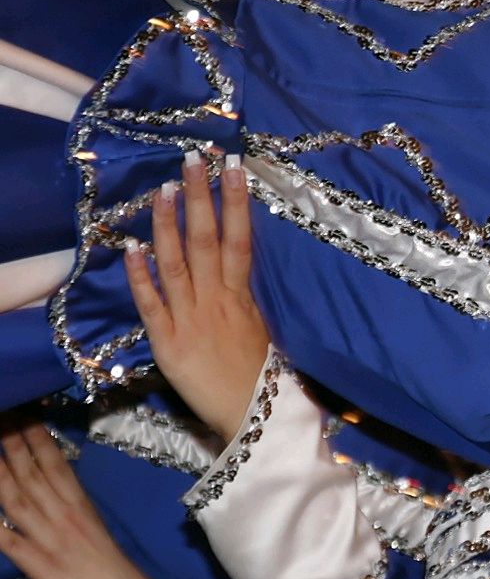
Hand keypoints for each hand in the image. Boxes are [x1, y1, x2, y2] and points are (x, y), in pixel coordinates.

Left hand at [0, 424, 165, 578]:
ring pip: (17, 498)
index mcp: (81, 506)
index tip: (23, 413)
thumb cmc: (114, 573)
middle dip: (12, 443)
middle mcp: (65, 515)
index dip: (37, 437)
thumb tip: (52, 493)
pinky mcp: (40, 566)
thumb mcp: (95, 532)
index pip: (56, 463)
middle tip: (2, 415)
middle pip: (33, 473)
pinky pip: (9, 542)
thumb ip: (72, 512)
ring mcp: (51, 539)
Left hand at [125, 151, 269, 438]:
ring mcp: (190, 319)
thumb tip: (244, 270)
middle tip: (194, 159)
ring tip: (164, 188)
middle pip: (208, 240)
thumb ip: (252, 301)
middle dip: (201, 197)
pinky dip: (141, 276)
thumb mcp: (269, 331)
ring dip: (168, 224)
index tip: (233, 167)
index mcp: (244, 298)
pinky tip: (132, 248)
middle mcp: (216, 301)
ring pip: (177, 263)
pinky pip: (151, 304)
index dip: (236, 202)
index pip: (241, 240)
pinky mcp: (167, 342)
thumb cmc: (268, 379)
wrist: (253, 418)